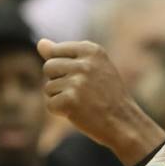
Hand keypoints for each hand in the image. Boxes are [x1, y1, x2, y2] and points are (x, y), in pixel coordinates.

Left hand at [39, 39, 164, 162]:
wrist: (124, 123)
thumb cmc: (107, 95)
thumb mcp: (92, 67)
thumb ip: (64, 54)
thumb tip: (40, 43)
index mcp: (91, 49)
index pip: (55, 51)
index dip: (64, 69)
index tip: (83, 78)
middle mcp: (85, 63)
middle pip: (48, 67)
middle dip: (58, 82)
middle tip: (82, 92)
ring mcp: (78, 82)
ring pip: (48, 87)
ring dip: (60, 98)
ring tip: (82, 103)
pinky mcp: (71, 100)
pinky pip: (50, 104)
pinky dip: (61, 112)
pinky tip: (79, 112)